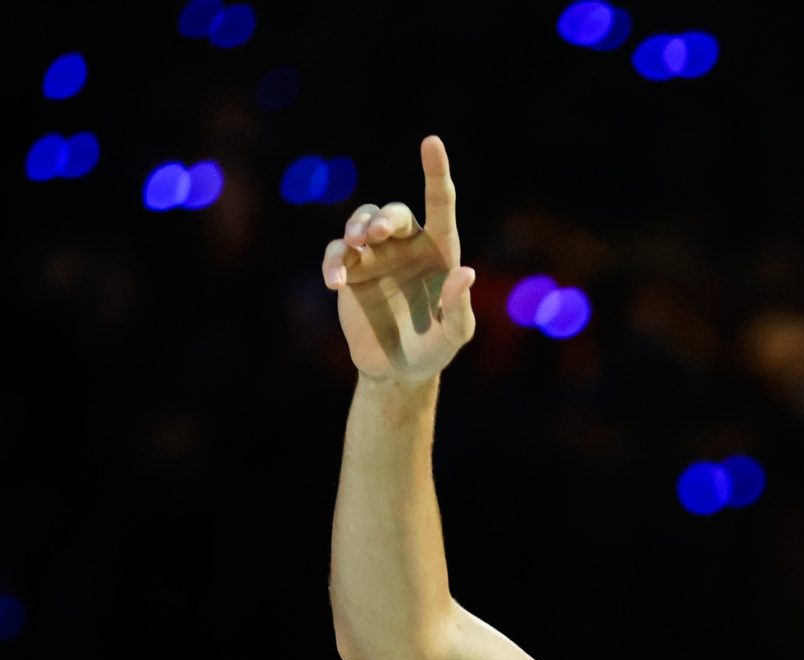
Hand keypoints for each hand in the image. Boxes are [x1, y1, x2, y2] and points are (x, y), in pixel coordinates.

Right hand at [321, 135, 475, 384]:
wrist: (398, 370)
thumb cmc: (435, 349)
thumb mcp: (454, 336)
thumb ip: (459, 308)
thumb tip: (465, 273)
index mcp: (440, 252)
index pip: (440, 204)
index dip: (435, 172)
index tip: (431, 141)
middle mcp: (407, 246)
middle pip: (393, 213)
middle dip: (383, 219)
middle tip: (376, 234)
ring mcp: (376, 256)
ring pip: (361, 222)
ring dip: (357, 228)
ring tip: (355, 247)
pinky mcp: (350, 270)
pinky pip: (337, 253)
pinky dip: (334, 261)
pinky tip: (337, 282)